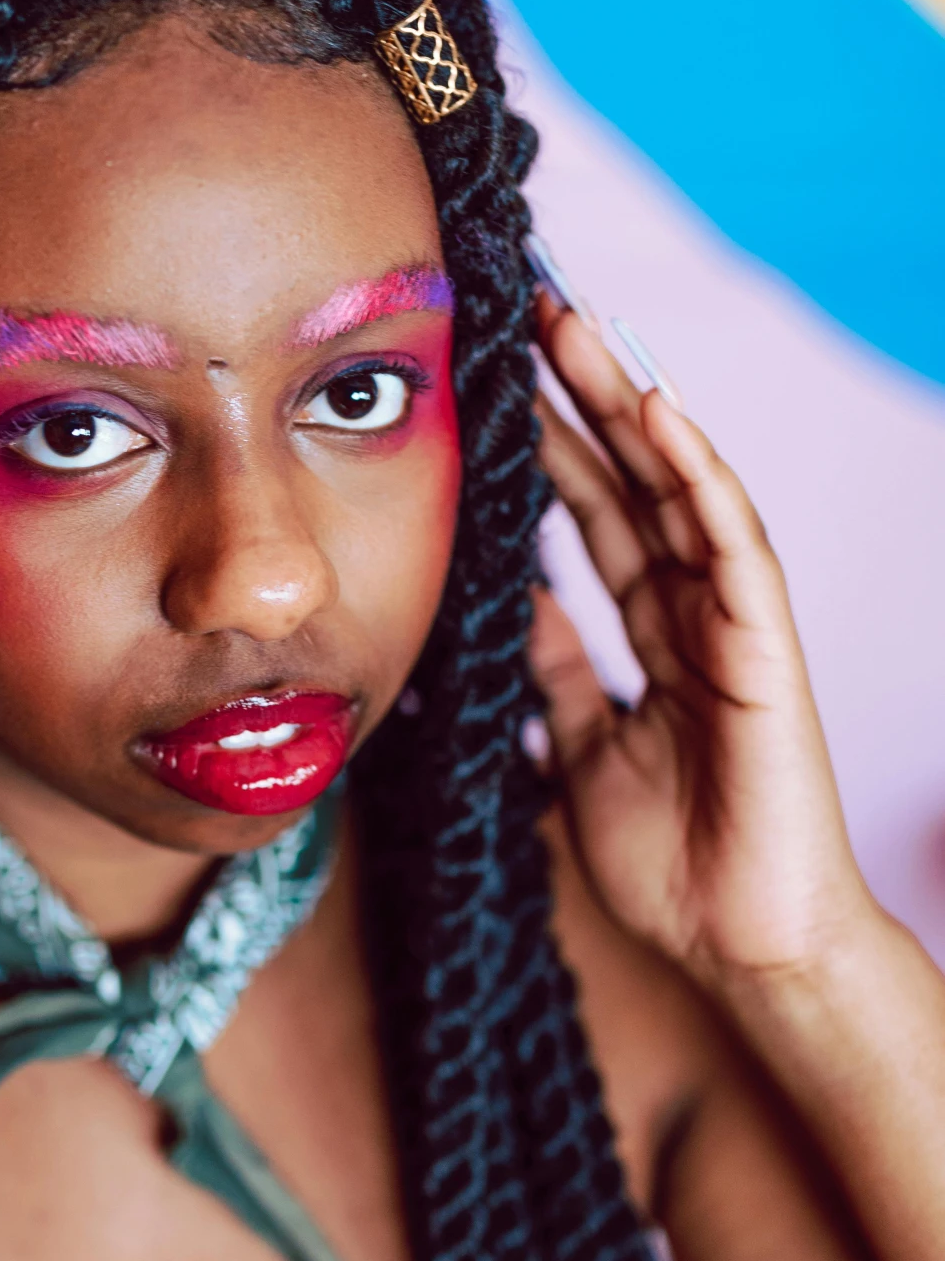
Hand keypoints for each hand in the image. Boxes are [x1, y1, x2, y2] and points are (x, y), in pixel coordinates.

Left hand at [530, 293, 876, 992]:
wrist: (741, 948)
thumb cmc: (675, 866)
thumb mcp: (582, 756)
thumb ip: (556, 681)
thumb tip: (511, 616)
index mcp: (652, 639)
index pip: (596, 522)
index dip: (549, 451)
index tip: (493, 384)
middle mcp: (694, 616)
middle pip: (633, 484)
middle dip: (582, 398)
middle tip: (528, 312)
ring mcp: (734, 626)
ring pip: (681, 490)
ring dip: (632, 406)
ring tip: (581, 328)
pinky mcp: (766, 650)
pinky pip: (733, 545)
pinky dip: (699, 475)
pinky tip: (662, 411)